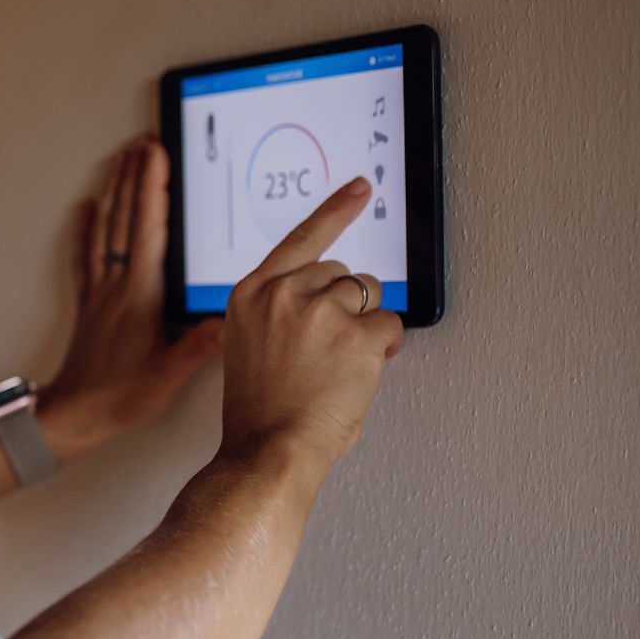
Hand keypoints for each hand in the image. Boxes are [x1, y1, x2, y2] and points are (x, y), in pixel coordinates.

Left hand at [38, 135, 224, 459]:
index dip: (152, 187)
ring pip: (104, 229)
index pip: (148, 228)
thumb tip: (232, 319)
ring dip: (113, 191)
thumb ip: (201, 346)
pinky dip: (87, 228)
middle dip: (134, 176)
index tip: (156, 154)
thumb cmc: (119, 398)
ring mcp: (99, 292)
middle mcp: (116, 286)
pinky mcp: (89, 304)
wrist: (73, 416)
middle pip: (125, 218)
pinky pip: (86, 256)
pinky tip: (86, 209)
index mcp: (139, 295)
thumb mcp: (169, 375)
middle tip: (142, 142)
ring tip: (120, 160)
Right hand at [220, 177, 404, 471]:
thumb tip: (328, 302)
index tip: (360, 188)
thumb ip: (279, 313)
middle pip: (341, 272)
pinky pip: (389, 326)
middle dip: (346, 304)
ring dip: (364, 326)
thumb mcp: (250, 346)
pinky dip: (383, 350)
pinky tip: (356, 374)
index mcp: (250, 294)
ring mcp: (319, 311)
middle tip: (330, 349)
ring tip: (338, 366)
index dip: (335, 210)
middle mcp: (282, 293)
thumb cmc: (260, 411)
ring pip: (369, 295)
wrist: (268, 450)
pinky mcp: (356, 334)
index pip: (300, 238)